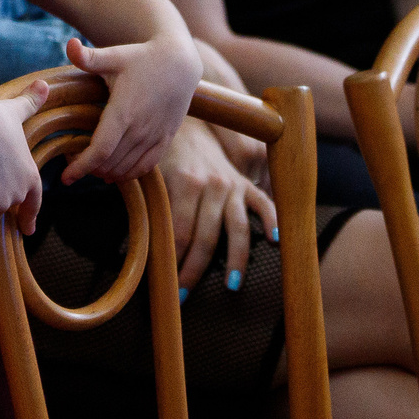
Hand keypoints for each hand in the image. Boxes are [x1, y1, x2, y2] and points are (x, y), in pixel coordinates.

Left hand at [60, 34, 200, 185]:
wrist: (180, 62)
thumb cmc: (141, 57)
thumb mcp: (114, 55)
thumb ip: (89, 57)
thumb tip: (70, 44)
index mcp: (123, 111)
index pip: (99, 150)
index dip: (81, 167)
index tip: (65, 178)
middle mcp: (140, 128)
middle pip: (109, 163)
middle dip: (88, 170)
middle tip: (72, 165)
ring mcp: (154, 136)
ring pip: (126, 168)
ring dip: (106, 173)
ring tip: (90, 168)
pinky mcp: (165, 139)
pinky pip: (145, 166)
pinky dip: (128, 174)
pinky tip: (113, 173)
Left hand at [159, 119, 278, 293]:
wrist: (187, 123)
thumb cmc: (164, 155)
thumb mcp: (152, 177)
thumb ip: (153, 208)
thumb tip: (143, 249)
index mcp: (185, 182)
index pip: (181, 233)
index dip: (174, 262)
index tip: (168, 286)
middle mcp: (212, 185)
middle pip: (206, 237)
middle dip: (195, 270)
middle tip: (185, 295)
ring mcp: (232, 185)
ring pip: (238, 228)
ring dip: (235, 259)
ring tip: (232, 285)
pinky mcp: (246, 184)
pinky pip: (263, 204)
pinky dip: (272, 221)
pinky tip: (276, 241)